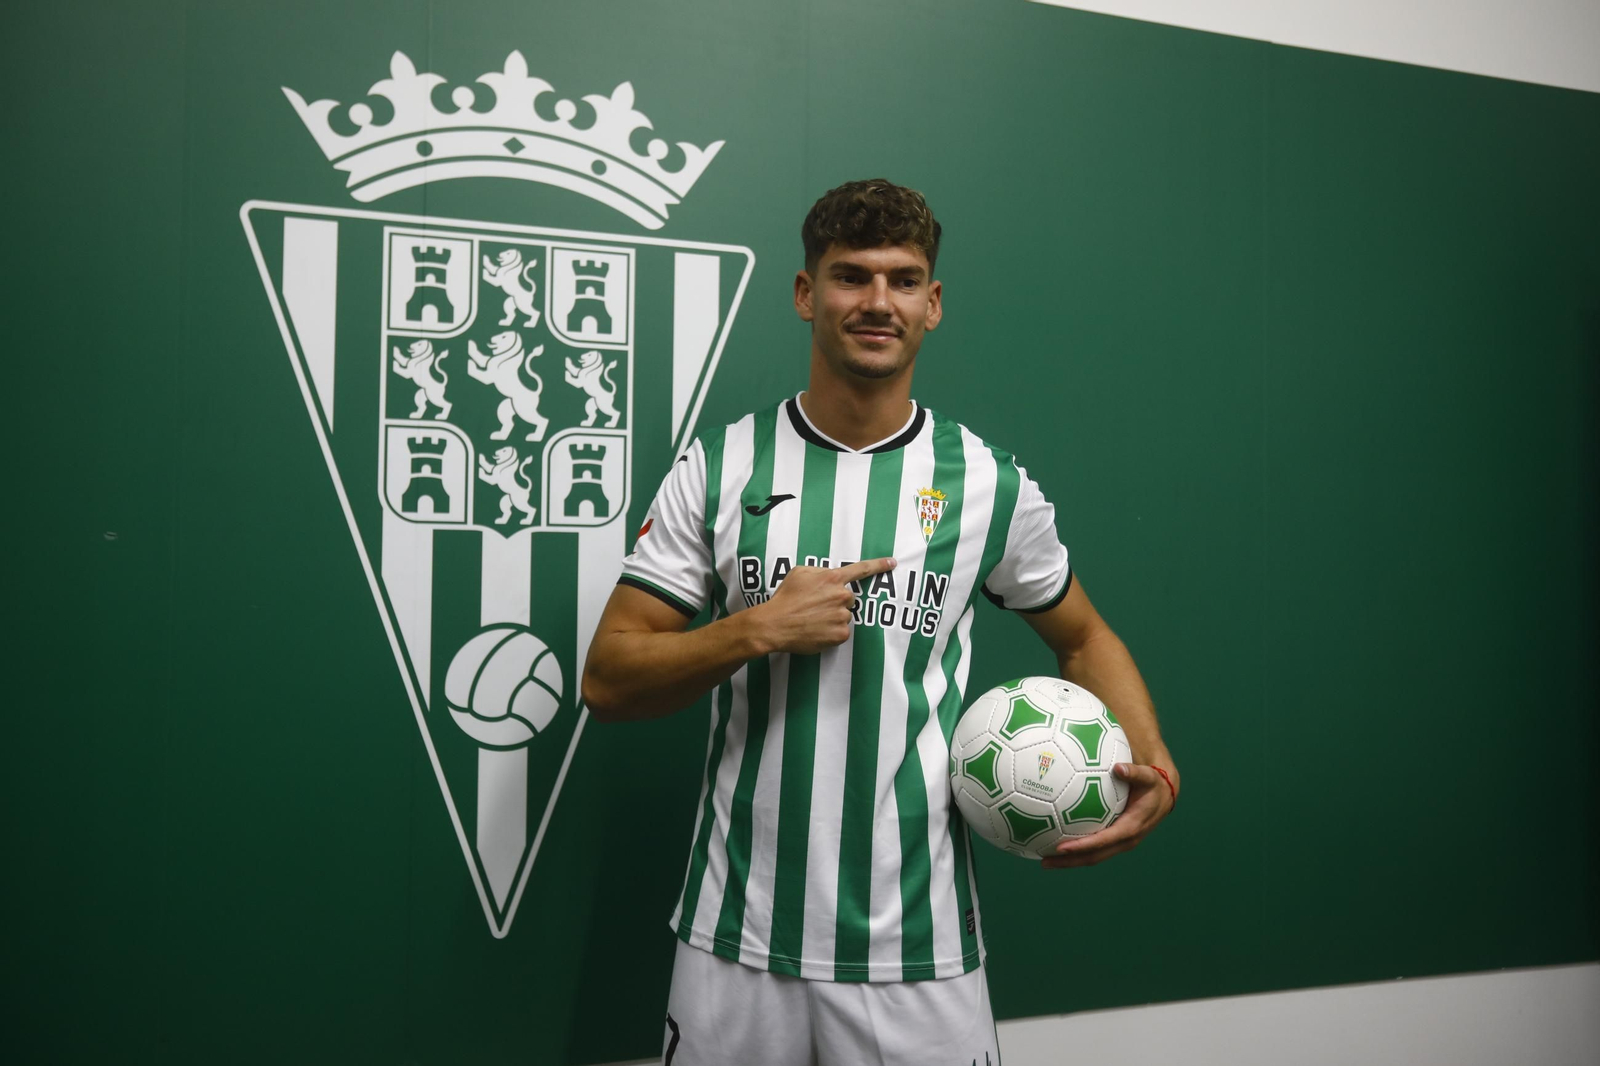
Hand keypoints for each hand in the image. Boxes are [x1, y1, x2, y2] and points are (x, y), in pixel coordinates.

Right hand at [749, 557, 895, 653]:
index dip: (879, 565)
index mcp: (832, 578)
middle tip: (816, 608)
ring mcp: (842, 616)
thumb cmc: (785, 598)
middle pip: (849, 598)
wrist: (775, 624)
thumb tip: (829, 576)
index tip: (893, 563)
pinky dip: (831, 632)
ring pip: (844, 616)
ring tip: (813, 620)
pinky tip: (816, 630)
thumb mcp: (799, 573)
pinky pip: (841, 632)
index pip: (861, 569)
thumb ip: (819, 572)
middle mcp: (841, 596)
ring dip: (833, 618)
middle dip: (836, 602)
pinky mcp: (840, 634)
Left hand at [1041, 762, 1174, 869]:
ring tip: (1044, 859)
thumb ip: (1135, 772)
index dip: (1083, 846)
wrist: (1164, 797)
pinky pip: (1094, 849)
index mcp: (1131, 828)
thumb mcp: (1148, 778)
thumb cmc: (1152, 785)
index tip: (1062, 847)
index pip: (1104, 841)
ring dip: (1070, 861)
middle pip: (1094, 856)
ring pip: (1092, 857)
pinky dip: (1076, 850)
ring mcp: (1119, 843)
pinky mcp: (1114, 840)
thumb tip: (1119, 767)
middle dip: (1070, 861)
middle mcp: (1124, 840)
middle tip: (1045, 861)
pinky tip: (1056, 843)